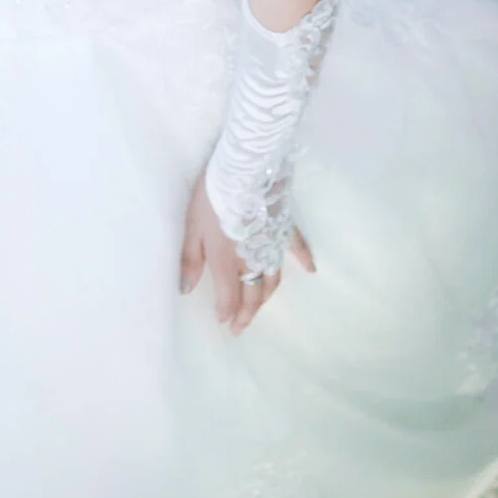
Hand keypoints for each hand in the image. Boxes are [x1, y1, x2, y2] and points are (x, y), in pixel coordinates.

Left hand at [179, 176, 314, 335]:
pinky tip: (311, 270)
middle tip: (241, 328)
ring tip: (260, 306)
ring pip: (273, 279)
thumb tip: (186, 289)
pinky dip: (304, 259)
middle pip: (253, 295)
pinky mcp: (285, 227)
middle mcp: (253, 261)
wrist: (243, 170)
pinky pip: (298, 247)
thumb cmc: (211, 198)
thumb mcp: (192, 228)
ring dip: (267, 296)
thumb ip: (190, 261)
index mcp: (228, 263)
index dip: (226, 313)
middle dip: (246, 314)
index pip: (229, 298)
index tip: (224, 323)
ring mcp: (272, 245)